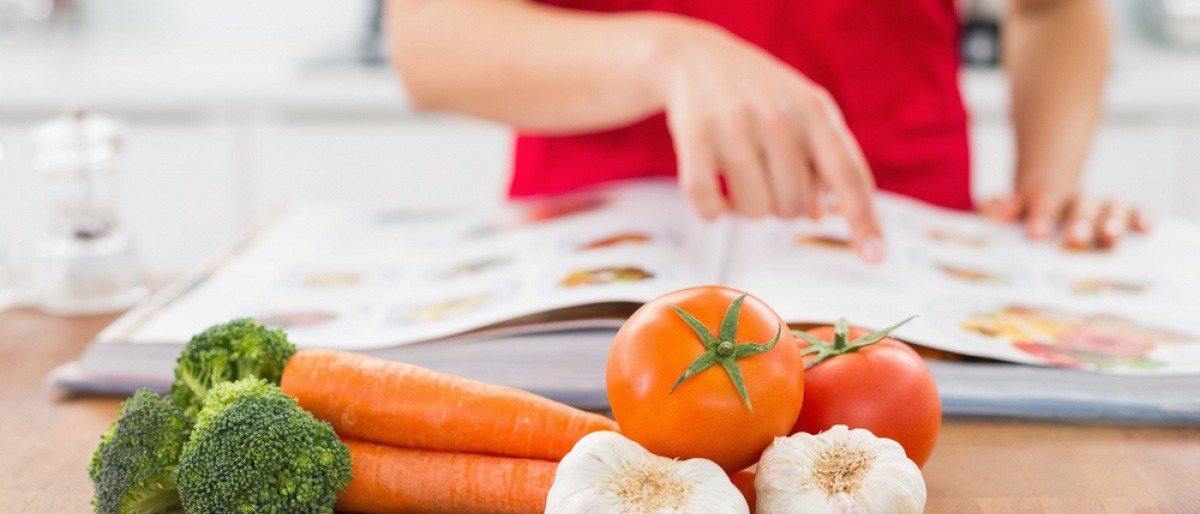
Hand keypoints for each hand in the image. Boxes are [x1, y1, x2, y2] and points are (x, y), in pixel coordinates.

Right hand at [651, 20, 883, 262]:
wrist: (696, 58)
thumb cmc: (760, 94)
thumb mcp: (803, 113)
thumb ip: (823, 161)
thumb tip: (821, 216)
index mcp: (815, 112)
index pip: (847, 174)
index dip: (863, 218)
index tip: (875, 258)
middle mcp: (779, 116)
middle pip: (794, 208)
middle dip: (781, 204)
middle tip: (766, 172)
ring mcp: (735, 125)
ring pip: (754, 211)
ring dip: (746, 206)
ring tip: (739, 172)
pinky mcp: (695, 136)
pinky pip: (708, 205)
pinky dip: (712, 210)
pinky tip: (712, 190)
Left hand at [981, 192, 1150, 248]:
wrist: (1049, 202)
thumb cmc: (1026, 216)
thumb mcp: (1007, 210)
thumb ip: (997, 208)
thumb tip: (995, 211)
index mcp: (1045, 196)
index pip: (1044, 201)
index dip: (1041, 215)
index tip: (1036, 232)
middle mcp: (1077, 199)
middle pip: (1081, 205)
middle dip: (1079, 221)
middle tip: (1075, 238)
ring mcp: (1102, 206)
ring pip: (1112, 208)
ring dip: (1112, 221)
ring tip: (1110, 237)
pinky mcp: (1125, 215)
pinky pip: (1137, 212)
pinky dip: (1142, 217)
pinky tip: (1145, 228)